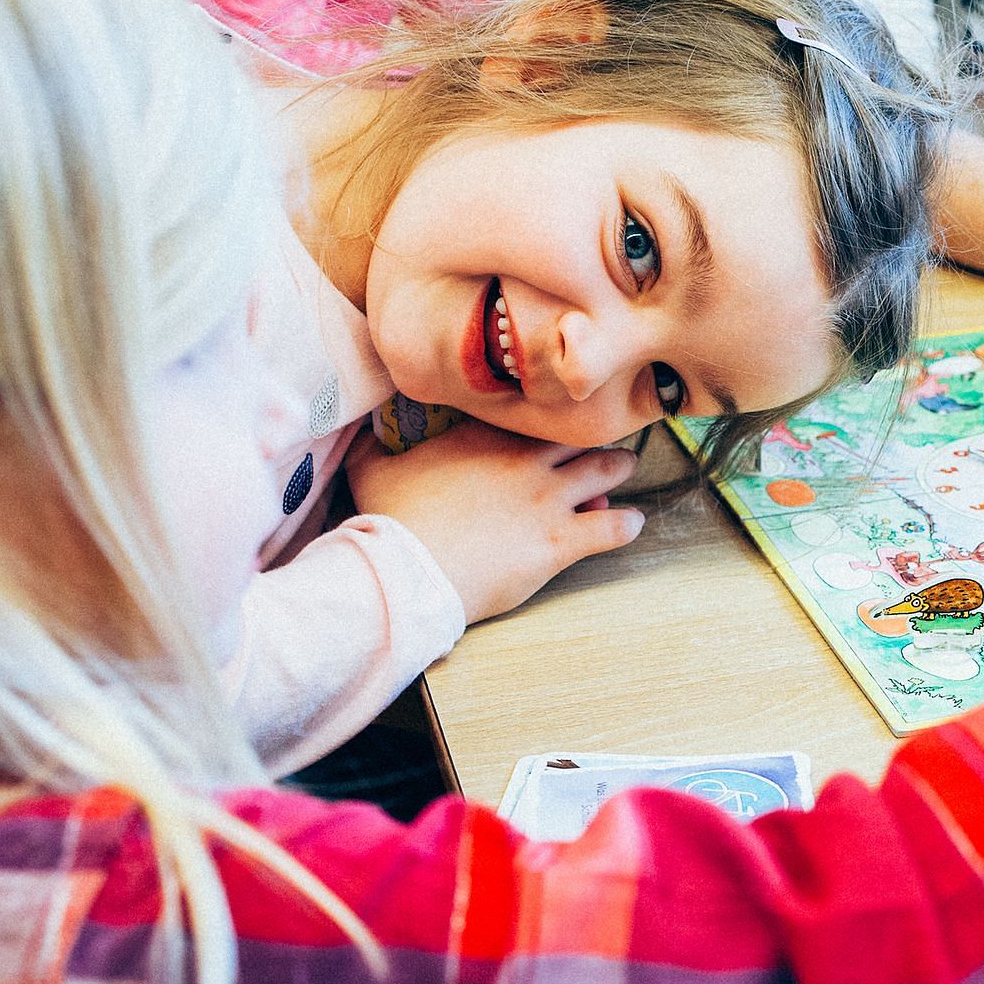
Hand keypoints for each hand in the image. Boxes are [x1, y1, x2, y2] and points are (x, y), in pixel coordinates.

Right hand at [344, 419, 644, 622]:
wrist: (407, 571)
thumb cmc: (388, 523)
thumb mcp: (371, 470)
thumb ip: (370, 444)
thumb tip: (351, 429)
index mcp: (483, 436)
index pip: (532, 413)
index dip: (547, 418)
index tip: (553, 424)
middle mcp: (524, 459)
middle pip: (579, 435)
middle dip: (592, 439)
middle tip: (599, 445)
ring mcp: (547, 498)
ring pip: (607, 470)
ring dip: (618, 471)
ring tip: (623, 473)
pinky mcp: (560, 540)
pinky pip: (612, 527)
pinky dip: (627, 524)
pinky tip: (632, 524)